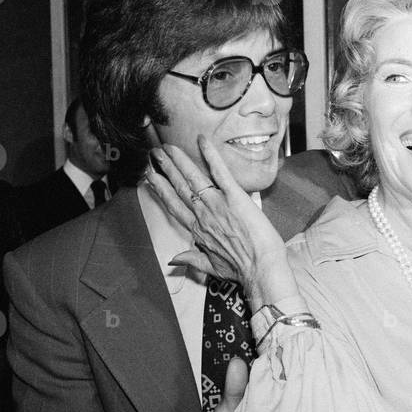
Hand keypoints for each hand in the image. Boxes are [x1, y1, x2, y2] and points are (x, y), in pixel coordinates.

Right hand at [144, 136, 286, 290]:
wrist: (261, 269)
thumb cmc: (242, 270)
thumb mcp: (212, 269)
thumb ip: (192, 260)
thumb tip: (173, 261)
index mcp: (198, 230)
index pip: (174, 206)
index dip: (160, 190)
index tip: (150, 178)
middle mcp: (203, 215)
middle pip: (179, 188)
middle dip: (165, 169)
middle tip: (155, 154)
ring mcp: (217, 204)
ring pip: (192, 178)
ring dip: (179, 160)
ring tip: (168, 148)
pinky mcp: (235, 197)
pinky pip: (220, 172)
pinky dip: (210, 155)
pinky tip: (202, 140)